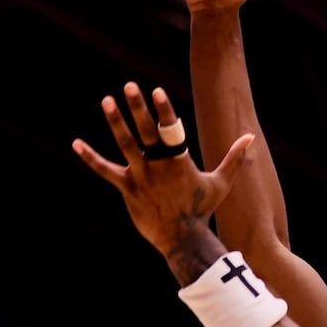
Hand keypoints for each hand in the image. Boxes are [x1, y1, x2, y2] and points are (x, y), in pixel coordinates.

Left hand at [72, 81, 254, 270]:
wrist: (183, 240)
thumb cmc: (202, 210)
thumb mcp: (221, 183)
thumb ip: (234, 158)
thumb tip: (250, 138)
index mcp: (180, 162)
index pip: (172, 131)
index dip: (164, 111)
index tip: (157, 91)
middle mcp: (159, 167)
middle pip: (147, 133)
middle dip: (138, 108)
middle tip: (130, 86)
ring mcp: (141, 177)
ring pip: (126, 145)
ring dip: (116, 122)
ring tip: (107, 100)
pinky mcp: (128, 189)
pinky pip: (106, 171)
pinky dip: (90, 157)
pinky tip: (76, 143)